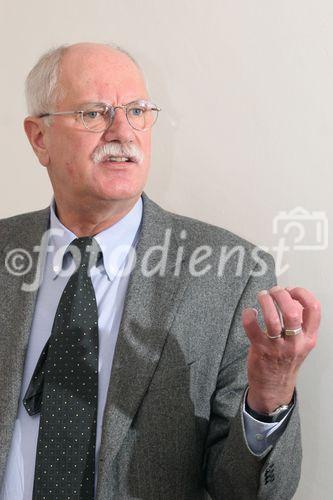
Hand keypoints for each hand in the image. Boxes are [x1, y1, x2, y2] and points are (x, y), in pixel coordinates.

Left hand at [242, 286, 320, 413]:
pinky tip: (250, 312)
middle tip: (273, 291)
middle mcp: (295, 342)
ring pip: (272, 319)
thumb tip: (292, 299)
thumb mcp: (300, 343)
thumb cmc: (285, 361)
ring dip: (265, 302)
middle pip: (292, 311)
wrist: (273, 388)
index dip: (302, 294)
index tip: (291, 290)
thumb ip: (299, 322)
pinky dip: (249, 315)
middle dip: (281, 295)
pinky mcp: (260, 349)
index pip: (314, 310)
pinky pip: (253, 328)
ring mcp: (277, 347)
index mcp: (308, 337)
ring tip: (262, 296)